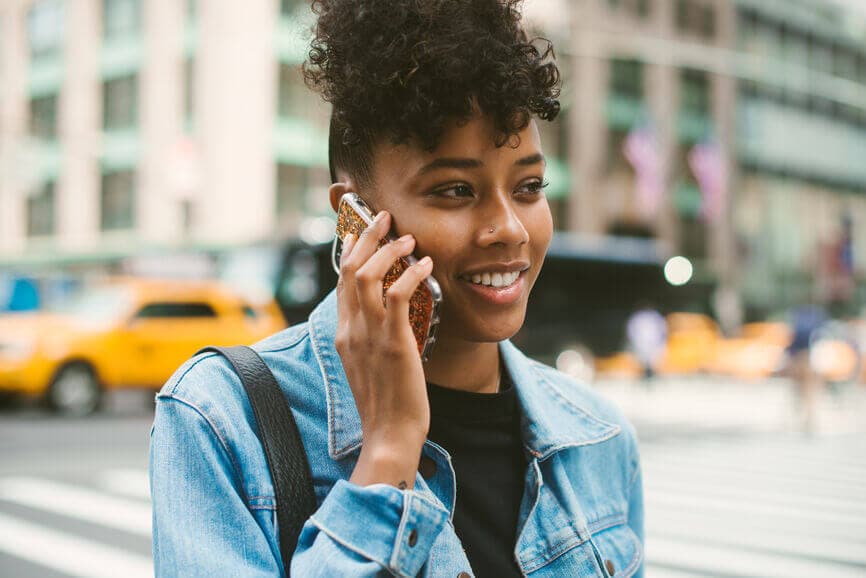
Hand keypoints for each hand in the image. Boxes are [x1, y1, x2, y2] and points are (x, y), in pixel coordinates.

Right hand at [335, 210, 433, 488]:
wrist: (389, 435)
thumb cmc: (386, 404)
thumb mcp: (369, 366)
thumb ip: (370, 339)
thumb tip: (384, 320)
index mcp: (344, 334)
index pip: (340, 283)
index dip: (349, 252)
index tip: (359, 231)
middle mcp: (351, 330)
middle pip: (349, 270)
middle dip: (365, 237)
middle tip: (384, 218)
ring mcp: (369, 335)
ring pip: (367, 275)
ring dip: (389, 249)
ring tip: (408, 237)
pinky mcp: (393, 343)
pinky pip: (397, 295)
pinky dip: (411, 273)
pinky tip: (426, 264)